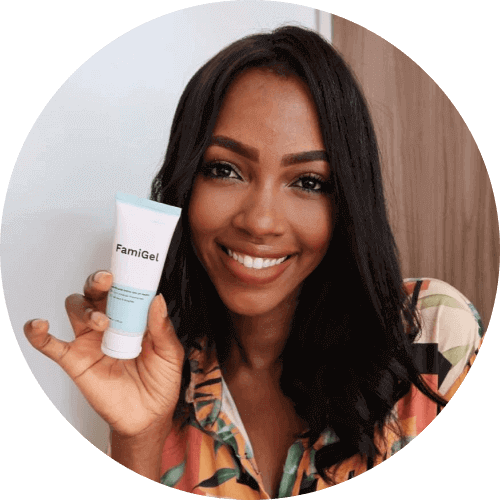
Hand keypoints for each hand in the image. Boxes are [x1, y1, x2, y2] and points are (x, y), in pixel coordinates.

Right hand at [24, 271, 184, 437]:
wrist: (148, 418)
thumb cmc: (160, 383)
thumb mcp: (170, 354)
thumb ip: (162, 328)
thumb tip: (157, 299)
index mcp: (132, 318)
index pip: (122, 290)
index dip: (122, 277)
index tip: (127, 268)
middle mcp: (109, 324)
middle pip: (94, 293)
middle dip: (97, 282)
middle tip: (107, 281)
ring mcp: (90, 341)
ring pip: (76, 309)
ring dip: (84, 308)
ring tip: (102, 322)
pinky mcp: (75, 361)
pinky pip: (50, 345)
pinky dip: (39, 334)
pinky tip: (39, 325)